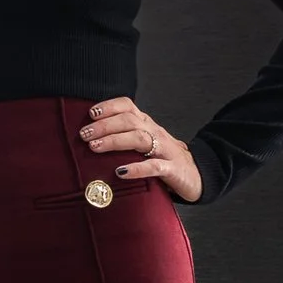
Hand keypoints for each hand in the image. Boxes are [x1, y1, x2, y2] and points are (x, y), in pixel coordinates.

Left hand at [83, 99, 202, 202]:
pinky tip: (120, 172)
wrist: (197, 175)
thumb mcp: (145, 144)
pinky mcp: (172, 169)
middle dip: (105, 126)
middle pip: (129, 121)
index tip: (91, 113)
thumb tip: (90, 141)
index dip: (109, 106)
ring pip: (139, 139)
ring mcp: (165, 150)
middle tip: (84, 134)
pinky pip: (154, 167)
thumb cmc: (164, 159)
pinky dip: (136, 169)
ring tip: (94, 147)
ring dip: (114, 141)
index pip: (128, 106)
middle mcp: (155, 133)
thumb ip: (123, 139)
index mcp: (147, 124)